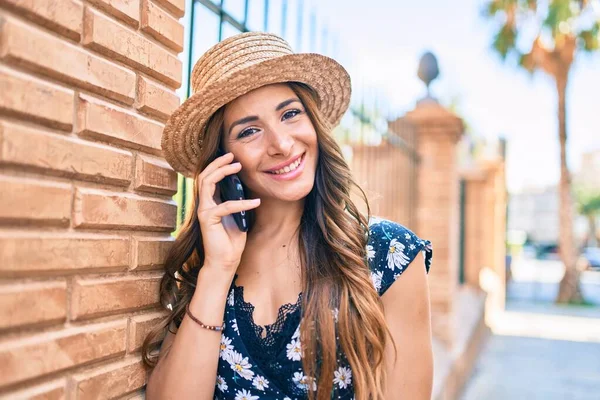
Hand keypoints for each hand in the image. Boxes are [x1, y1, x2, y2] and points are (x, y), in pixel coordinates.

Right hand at [196, 152, 259, 272]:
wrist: (225, 261)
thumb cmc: (232, 240)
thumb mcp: (238, 215)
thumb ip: (238, 201)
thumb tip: (245, 186)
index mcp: (211, 202)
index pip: (209, 178)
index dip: (219, 165)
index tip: (232, 157)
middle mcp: (204, 204)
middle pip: (205, 175)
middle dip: (218, 162)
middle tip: (232, 155)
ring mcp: (204, 211)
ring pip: (207, 183)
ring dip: (222, 172)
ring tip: (237, 166)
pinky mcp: (208, 219)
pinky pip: (225, 205)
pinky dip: (242, 203)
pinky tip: (256, 202)